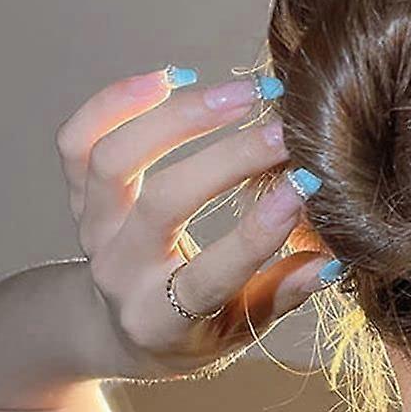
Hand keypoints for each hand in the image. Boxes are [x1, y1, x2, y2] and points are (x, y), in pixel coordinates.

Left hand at [55, 66, 334, 380]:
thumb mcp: (238, 333)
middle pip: (163, 201)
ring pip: (114, 159)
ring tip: (239, 95)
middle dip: (229, 159)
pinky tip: (170, 78)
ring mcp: (92, 229)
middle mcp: (118, 270)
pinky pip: (79, 139)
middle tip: (285, 130)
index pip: (209, 274)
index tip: (304, 185)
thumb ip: (280, 296)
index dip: (258, 231)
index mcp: (160, 319)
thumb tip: (331, 261)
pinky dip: (117, 101)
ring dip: (179, 117)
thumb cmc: (191, 333)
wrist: (116, 329)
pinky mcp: (78, 197)